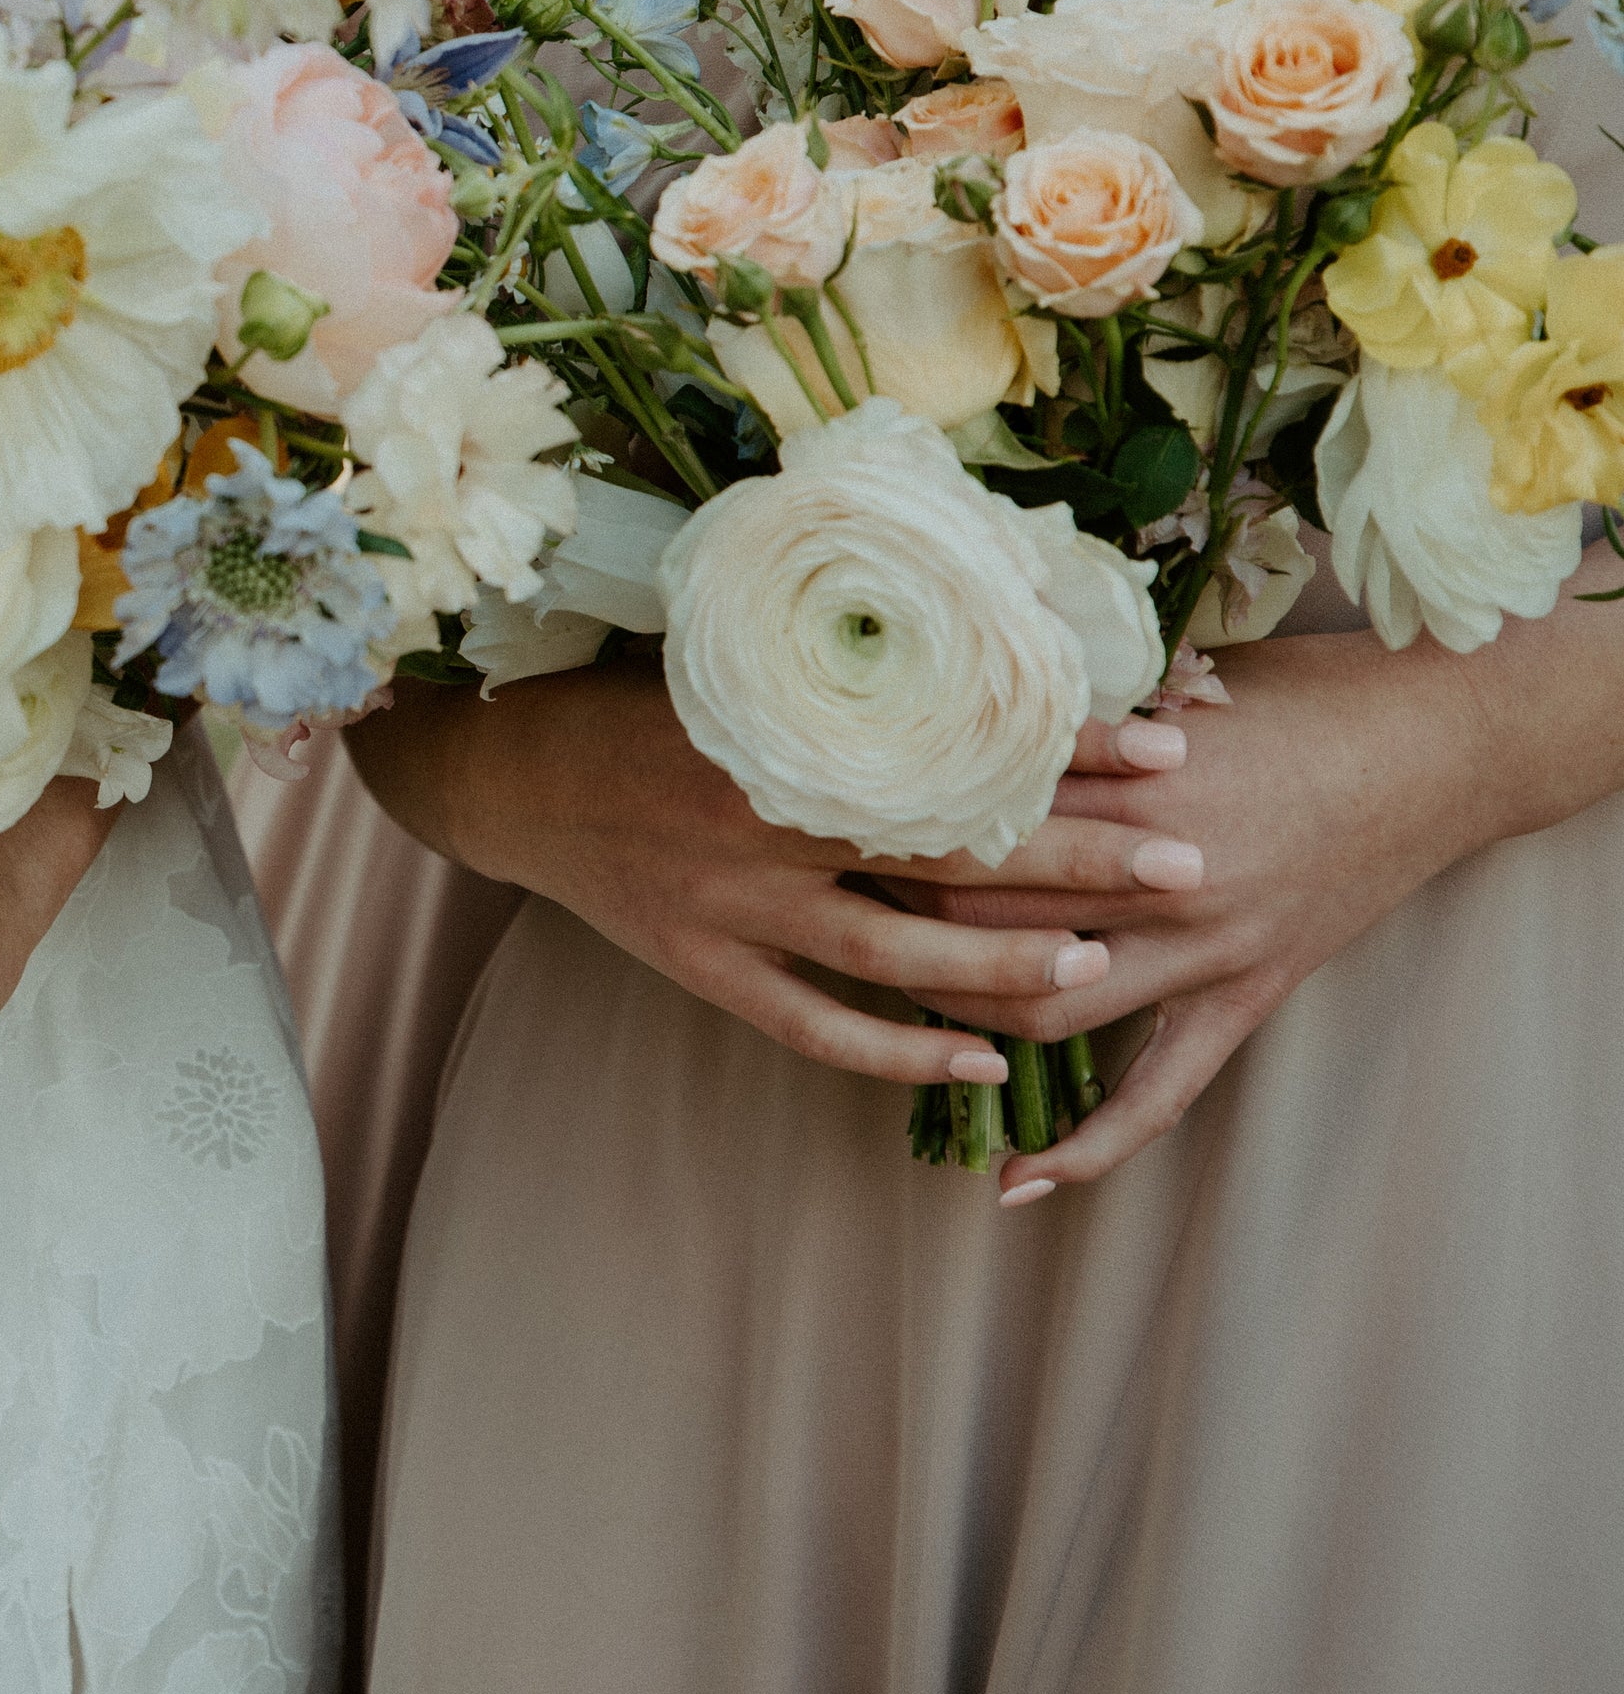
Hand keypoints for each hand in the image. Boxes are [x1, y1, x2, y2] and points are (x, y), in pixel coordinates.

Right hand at [348, 663, 1199, 1087]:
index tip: (1172, 743)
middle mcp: (769, 822)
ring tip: (1104, 968)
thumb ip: (850, 659)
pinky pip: (818, 1024)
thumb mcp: (737, 650)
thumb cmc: (630, 694)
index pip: (963, 744)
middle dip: (1081, 859)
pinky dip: (901, 1049)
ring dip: (1009, 966)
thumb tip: (981, 635)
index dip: (1073, 745)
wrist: (505, 771)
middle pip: (955, 856)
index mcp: (789, 730)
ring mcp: (735, 905)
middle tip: (1187, 862)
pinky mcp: (704, 965)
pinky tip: (979, 1058)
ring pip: (898, 954)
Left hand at [888, 629, 1559, 1197]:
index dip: (891, 826)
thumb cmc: (1300, 693)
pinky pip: (1159, 1094)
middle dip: (900, 915)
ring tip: (895, 1006)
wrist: (1440, 745)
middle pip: (987, 916)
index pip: (975, 820)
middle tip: (831, 909)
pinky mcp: (1249, 995)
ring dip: (962, 1012)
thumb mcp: (1173, 682)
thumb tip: (958, 709)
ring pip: (1048, 1005)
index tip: (825, 824)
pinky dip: (1088, 1146)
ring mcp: (1208, 948)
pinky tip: (1016, 1183)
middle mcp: (1164, 875)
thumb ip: (1072, 720)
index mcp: (1135, 781)